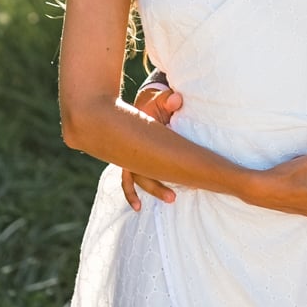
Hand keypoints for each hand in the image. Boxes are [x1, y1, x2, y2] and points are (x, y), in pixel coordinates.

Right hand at [119, 84, 183, 209]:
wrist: (143, 104)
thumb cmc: (154, 103)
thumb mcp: (160, 100)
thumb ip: (168, 99)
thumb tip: (177, 100)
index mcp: (136, 133)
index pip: (142, 151)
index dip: (155, 166)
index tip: (174, 176)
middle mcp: (129, 148)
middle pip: (139, 172)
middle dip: (156, 186)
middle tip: (173, 197)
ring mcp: (129, 156)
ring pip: (137, 178)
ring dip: (152, 189)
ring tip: (171, 200)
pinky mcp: (133, 161)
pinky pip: (129, 179)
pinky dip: (131, 193)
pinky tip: (137, 207)